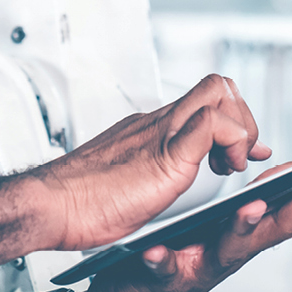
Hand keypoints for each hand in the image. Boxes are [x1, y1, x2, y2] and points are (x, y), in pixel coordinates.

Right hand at [32, 75, 273, 252]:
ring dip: (240, 127)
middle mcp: (157, 123)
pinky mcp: (166, 153)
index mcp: (149, 129)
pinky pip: (212, 123)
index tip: (241, 152)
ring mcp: (162, 133)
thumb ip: (144, 174)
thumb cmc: (77, 203)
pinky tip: (222, 170)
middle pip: (217, 85)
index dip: (232, 119)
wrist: (49, 206)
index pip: (202, 99)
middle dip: (242, 118)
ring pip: (220, 91)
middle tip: (238, 157)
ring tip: (229, 164)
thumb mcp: (124, 182)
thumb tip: (154, 183)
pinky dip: (231, 142)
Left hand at [75, 154, 291, 291]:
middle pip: (284, 223)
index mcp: (254, 231)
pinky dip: (164, 261)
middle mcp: (238, 250)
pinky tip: (157, 251)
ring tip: (250, 205)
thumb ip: (258, 203)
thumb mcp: (229, 228)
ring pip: (232, 247)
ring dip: (244, 226)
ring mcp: (205, 266)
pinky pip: (165, 270)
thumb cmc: (185, 257)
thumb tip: (290, 170)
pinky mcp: (166, 279)